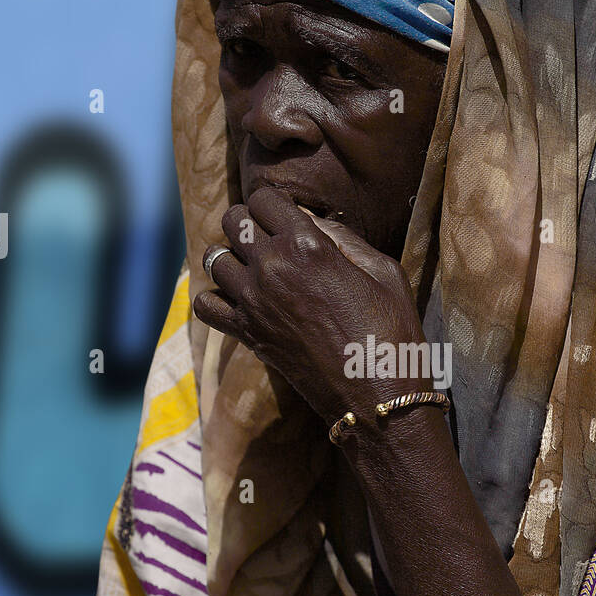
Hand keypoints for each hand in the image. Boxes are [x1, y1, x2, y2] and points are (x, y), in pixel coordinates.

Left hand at [193, 188, 432, 427]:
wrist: (377, 396)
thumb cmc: (391, 331)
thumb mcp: (384, 272)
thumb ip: (344, 237)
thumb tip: (310, 221)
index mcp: (308, 245)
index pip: (264, 198)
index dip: (274, 203)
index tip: (286, 217)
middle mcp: (273, 268)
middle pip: (234, 221)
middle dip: (248, 222)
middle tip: (268, 238)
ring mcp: (254, 302)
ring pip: (214, 258)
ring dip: (231, 257)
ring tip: (253, 268)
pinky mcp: (247, 334)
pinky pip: (205, 305)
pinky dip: (215, 298)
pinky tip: (238, 299)